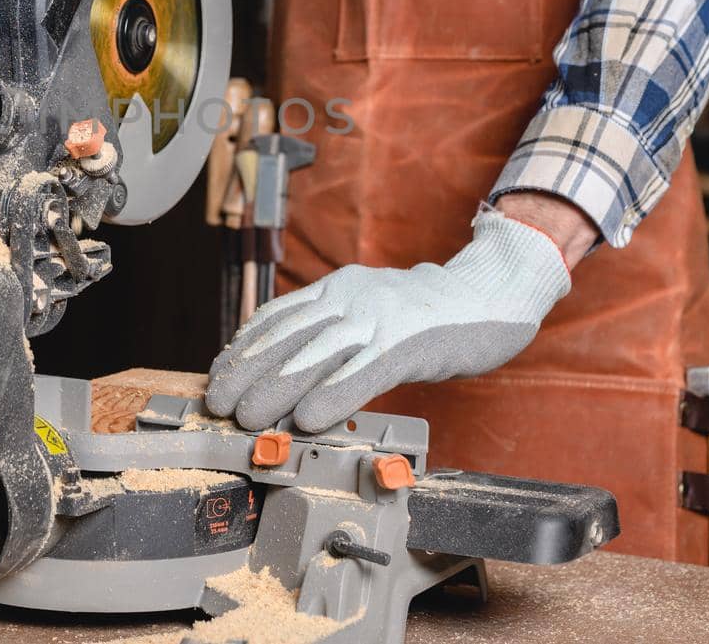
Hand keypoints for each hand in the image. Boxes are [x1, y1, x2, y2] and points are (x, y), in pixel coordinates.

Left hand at [205, 211, 571, 431]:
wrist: (491, 294)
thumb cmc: (427, 316)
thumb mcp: (370, 311)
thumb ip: (334, 332)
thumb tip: (290, 374)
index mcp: (338, 288)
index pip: (277, 317)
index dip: (242, 348)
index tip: (217, 375)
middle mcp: (351, 297)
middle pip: (287, 336)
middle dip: (247, 372)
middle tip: (218, 404)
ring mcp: (380, 318)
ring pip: (316, 355)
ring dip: (277, 389)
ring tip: (248, 419)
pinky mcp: (410, 342)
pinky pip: (364, 371)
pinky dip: (332, 396)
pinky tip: (309, 420)